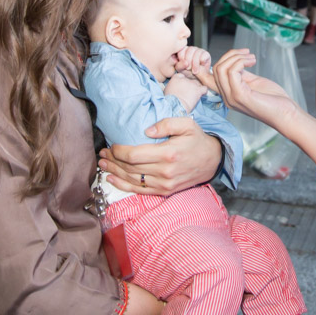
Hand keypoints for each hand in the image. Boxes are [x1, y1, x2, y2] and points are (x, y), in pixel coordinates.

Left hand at [98, 117, 221, 195]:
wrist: (212, 161)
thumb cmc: (197, 140)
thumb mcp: (187, 124)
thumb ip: (166, 123)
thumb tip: (146, 131)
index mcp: (168, 154)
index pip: (134, 155)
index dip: (118, 151)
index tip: (111, 144)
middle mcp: (164, 172)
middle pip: (129, 168)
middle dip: (112, 160)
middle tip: (102, 152)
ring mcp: (164, 184)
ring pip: (131, 180)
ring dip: (114, 172)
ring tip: (103, 163)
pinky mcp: (164, 191)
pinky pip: (139, 191)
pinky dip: (123, 186)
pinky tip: (112, 179)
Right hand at [165, 73, 205, 110]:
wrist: (175, 106)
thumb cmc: (169, 100)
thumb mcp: (167, 90)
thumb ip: (172, 86)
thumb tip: (176, 88)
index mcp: (176, 78)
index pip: (182, 76)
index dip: (183, 81)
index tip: (182, 87)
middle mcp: (185, 78)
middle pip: (190, 79)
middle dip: (190, 85)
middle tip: (188, 92)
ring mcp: (192, 84)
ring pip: (197, 84)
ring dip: (196, 88)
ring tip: (193, 95)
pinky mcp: (198, 90)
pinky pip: (204, 88)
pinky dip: (203, 91)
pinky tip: (201, 94)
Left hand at [177, 47, 217, 92]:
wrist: (199, 77)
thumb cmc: (189, 72)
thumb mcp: (182, 70)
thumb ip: (180, 66)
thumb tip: (185, 62)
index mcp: (183, 51)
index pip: (181, 50)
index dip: (182, 58)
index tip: (183, 65)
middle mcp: (191, 49)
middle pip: (190, 50)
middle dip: (188, 61)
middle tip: (188, 69)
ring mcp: (199, 50)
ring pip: (197, 53)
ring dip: (195, 64)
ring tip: (194, 71)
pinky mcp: (206, 54)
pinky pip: (203, 56)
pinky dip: (202, 63)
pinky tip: (201, 66)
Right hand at [212, 49, 299, 125]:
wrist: (286, 113)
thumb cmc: (274, 100)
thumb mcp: (253, 83)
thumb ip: (241, 74)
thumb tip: (235, 61)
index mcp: (228, 94)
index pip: (206, 79)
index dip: (209, 62)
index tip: (230, 53)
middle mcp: (227, 98)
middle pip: (216, 69)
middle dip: (231, 55)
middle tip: (247, 53)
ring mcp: (232, 98)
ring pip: (221, 68)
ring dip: (237, 57)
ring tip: (251, 57)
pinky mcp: (240, 96)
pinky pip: (232, 72)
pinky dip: (241, 62)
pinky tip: (252, 61)